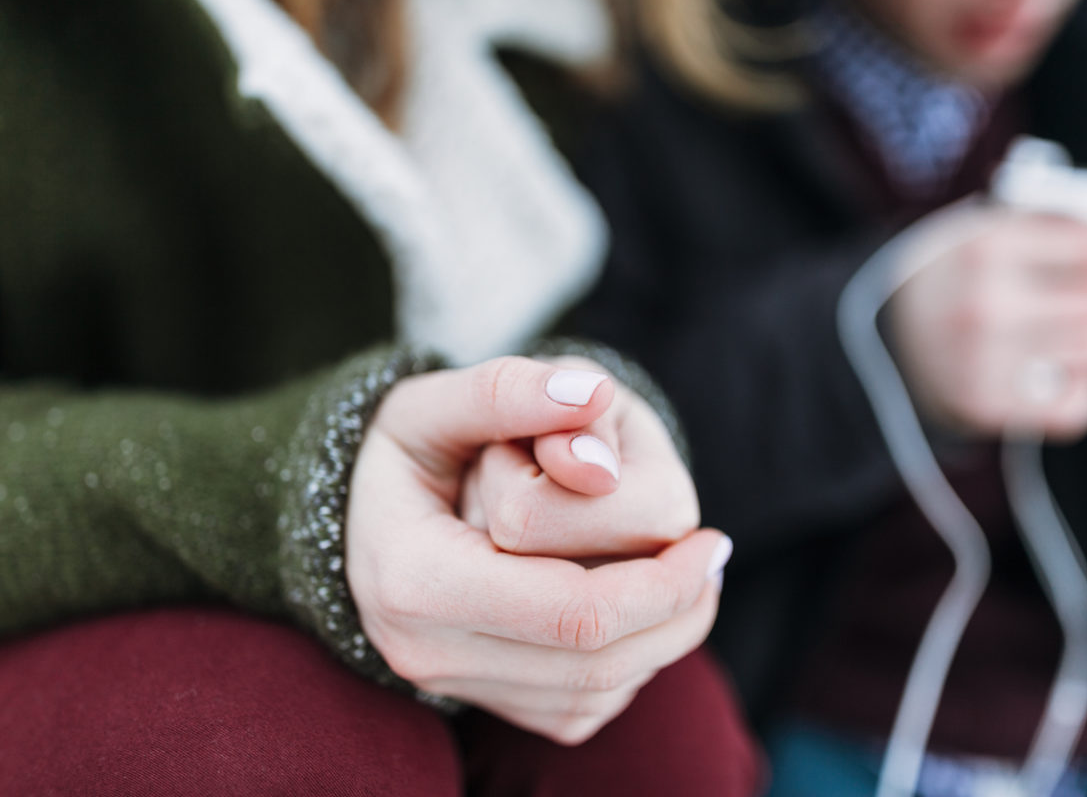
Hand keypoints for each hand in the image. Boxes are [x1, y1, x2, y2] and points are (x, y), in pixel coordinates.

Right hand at [346, 356, 729, 743]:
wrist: (361, 520)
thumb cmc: (403, 454)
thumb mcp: (431, 404)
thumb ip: (504, 390)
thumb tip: (591, 394)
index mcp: (417, 580)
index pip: (574, 611)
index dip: (662, 584)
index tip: (712, 539)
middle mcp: (428, 652)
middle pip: (595, 661)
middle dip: (675, 612)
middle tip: (713, 555)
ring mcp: (454, 689)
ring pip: (595, 693)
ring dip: (662, 640)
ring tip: (693, 579)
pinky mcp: (484, 706)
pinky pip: (580, 708)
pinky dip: (628, 664)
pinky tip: (641, 612)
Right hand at [890, 204, 1086, 438]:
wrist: (878, 334)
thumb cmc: (943, 277)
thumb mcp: (978, 229)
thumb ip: (1043, 224)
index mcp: (986, 249)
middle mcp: (985, 305)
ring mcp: (982, 360)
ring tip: (1085, 338)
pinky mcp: (983, 406)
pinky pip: (1073, 408)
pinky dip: (1085, 394)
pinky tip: (1069, 377)